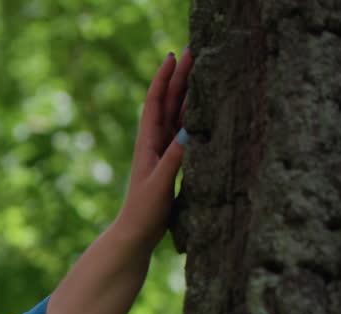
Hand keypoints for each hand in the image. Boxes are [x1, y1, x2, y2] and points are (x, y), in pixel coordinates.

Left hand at [113, 47, 193, 253]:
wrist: (135, 236)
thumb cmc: (144, 212)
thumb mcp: (159, 184)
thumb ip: (174, 159)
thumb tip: (190, 131)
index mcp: (148, 144)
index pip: (156, 104)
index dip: (164, 79)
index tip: (173, 57)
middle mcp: (154, 144)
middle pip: (169, 104)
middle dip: (180, 78)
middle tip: (194, 52)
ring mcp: (163, 153)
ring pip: (178, 116)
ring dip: (188, 93)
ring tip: (202, 71)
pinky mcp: (171, 164)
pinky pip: (184, 133)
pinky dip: (194, 117)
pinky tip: (205, 109)